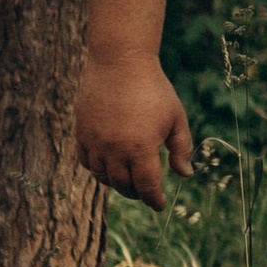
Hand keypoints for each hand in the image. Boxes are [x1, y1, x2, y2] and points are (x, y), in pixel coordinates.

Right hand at [75, 58, 192, 211]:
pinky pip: (86, 161)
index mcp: (141, 148)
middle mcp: (115, 149)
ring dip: (116, 183)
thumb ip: (181, 149)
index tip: (158, 204)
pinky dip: (98, 169)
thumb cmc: (154, 89)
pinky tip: (108, 167)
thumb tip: (184, 175)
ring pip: (103, 177)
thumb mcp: (176, 118)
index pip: (146, 186)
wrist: (120, 62)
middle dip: (136, 193)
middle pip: (124, 185)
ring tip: (127, 180)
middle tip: (145, 192)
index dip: (153, 199)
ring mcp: (95, 142)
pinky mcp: (81, 132)